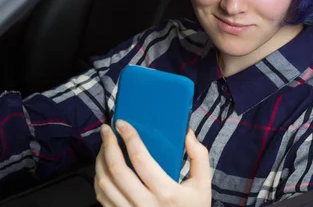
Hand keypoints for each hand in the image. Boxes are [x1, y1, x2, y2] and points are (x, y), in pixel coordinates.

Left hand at [94, 120, 210, 206]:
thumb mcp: (203, 185)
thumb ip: (199, 157)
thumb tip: (187, 134)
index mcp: (165, 192)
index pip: (140, 158)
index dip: (129, 137)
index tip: (122, 124)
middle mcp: (144, 204)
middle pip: (117, 169)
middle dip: (108, 145)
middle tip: (107, 130)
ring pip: (104, 183)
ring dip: (100, 161)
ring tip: (104, 146)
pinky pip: (101, 198)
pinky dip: (99, 179)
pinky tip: (103, 168)